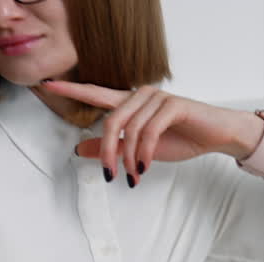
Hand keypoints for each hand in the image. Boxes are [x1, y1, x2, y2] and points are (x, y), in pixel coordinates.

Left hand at [38, 80, 263, 184]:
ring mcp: (156, 98)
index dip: (71, 90)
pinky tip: (144, 167)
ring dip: (129, 158)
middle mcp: (140, 95)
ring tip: (133, 176)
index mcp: (130, 103)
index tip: (47, 84)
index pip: (96, 94)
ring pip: (129, 129)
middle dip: (108, 152)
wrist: (216, 136)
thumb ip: (112, 148)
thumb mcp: (139, 151)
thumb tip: (80, 150)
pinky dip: (144, 153)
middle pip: (110, 121)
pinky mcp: (172, 105)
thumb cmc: (181, 139)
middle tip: (110, 176)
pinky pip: (149, 131)